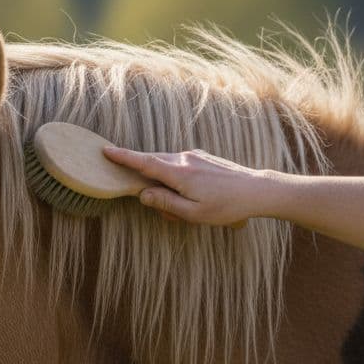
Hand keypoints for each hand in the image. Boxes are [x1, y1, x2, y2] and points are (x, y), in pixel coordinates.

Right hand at [102, 147, 269, 227]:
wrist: (256, 190)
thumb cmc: (226, 206)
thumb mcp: (193, 213)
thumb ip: (165, 202)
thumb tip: (142, 194)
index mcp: (179, 173)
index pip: (144, 162)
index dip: (123, 157)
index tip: (106, 150)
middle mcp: (184, 159)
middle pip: (153, 163)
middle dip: (147, 181)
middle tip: (160, 205)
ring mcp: (195, 156)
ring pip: (167, 166)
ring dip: (165, 184)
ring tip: (184, 208)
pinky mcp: (203, 157)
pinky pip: (180, 165)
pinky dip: (176, 179)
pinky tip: (192, 196)